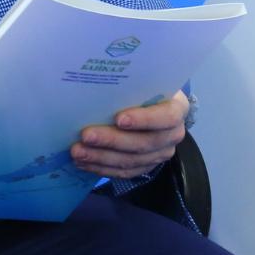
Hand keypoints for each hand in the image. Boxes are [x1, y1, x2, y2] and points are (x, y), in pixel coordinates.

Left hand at [72, 90, 188, 178]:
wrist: (152, 105)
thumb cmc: (143, 89)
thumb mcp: (142, 82)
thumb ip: (129, 85)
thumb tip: (96, 84)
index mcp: (176, 109)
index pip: (167, 117)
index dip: (144, 120)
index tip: (118, 119)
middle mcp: (173, 134)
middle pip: (144, 143)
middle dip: (112, 140)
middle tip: (86, 136)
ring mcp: (160, 153)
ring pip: (131, 160)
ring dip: (101, 157)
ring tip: (77, 152)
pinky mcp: (146, 166)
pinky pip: (124, 172)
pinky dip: (101, 168)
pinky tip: (83, 162)